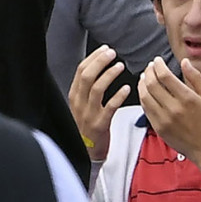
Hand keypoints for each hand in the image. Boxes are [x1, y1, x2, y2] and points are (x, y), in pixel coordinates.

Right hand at [68, 45, 129, 161]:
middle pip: (87, 76)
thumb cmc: (87, 126)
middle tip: (112, 53)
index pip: (80, 71)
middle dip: (100, 61)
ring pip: (97, 88)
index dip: (93, 58)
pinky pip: (110, 107)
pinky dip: (118, 96)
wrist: (86, 152)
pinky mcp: (100, 125)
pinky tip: (126, 88)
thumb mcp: (81, 105)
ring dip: (110, 75)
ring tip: (120, 66)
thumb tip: (97, 65)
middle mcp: (79, 103)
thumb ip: (86, 88)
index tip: (105, 49)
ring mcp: (89, 114)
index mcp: (74, 96)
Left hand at [138, 57, 200, 162]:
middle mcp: (174, 108)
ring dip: (142, 83)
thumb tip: (185, 62)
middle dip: (148, 71)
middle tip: (150, 67)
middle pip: (152, 84)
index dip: (158, 65)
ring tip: (145, 77)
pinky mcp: (158, 128)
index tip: (157, 60)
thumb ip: (196, 77)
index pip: (165, 76)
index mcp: (187, 98)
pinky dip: (143, 97)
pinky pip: (145, 109)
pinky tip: (145, 91)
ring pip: (145, 96)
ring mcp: (164, 119)